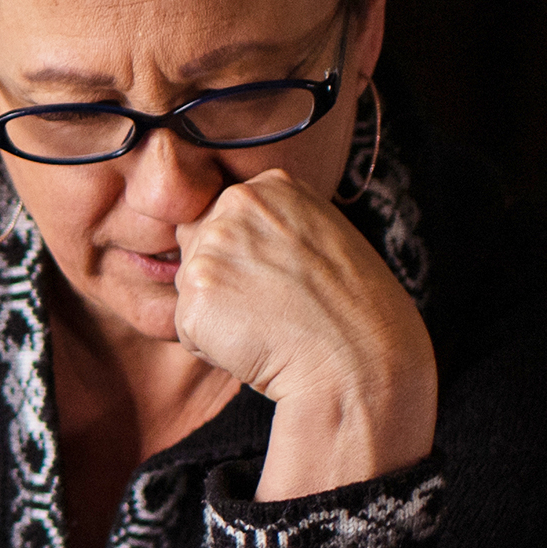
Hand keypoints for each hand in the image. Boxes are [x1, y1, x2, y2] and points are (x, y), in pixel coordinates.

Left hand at [171, 169, 437, 499]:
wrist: (360, 362)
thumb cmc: (353, 313)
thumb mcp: (321, 240)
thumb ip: (270, 229)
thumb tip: (224, 241)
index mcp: (271, 186)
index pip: (224, 221)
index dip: (250, 263)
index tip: (288, 282)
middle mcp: (236, 204)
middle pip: (196, 248)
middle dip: (225, 283)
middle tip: (279, 308)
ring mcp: (212, 248)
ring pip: (189, 289)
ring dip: (218, 316)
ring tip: (270, 326)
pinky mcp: (194, 295)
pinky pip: (186, 328)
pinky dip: (212, 347)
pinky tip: (255, 346)